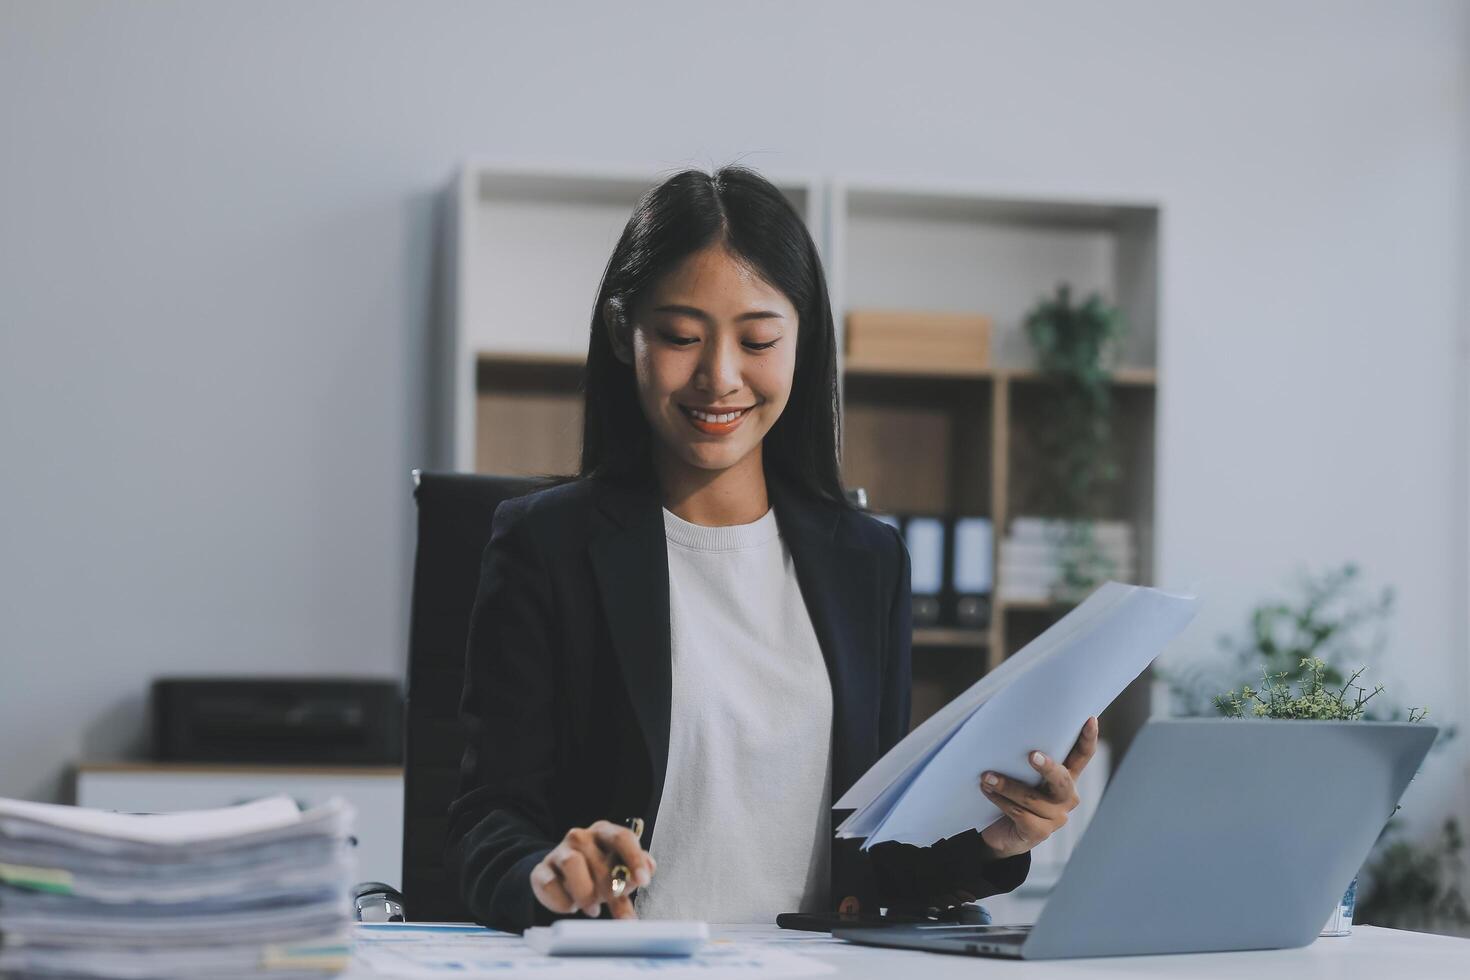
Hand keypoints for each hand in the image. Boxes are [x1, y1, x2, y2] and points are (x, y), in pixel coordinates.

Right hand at [529, 820, 656, 918]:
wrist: (560, 876)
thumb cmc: (596, 872)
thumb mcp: (618, 872)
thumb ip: (634, 872)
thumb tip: (649, 869)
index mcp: (604, 832)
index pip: (622, 838)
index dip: (634, 859)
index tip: (643, 881)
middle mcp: (581, 837)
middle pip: (599, 860)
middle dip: (610, 888)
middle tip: (613, 902)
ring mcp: (559, 852)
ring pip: (572, 865)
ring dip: (585, 893)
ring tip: (592, 908)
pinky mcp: (541, 871)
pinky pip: (550, 884)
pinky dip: (563, 901)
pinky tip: (571, 906)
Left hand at [979, 716, 1097, 859]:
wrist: (1000, 832)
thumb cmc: (1011, 793)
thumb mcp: (1020, 772)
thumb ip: (1021, 755)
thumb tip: (1005, 723)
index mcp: (1066, 776)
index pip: (1082, 755)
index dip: (1088, 738)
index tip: (1090, 719)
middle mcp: (1066, 796)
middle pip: (1062, 779)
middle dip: (1048, 767)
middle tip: (1031, 755)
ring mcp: (1055, 817)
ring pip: (1032, 798)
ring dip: (1007, 785)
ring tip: (987, 776)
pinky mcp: (1039, 832)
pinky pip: (1020, 813)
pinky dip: (1000, 800)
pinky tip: (986, 790)